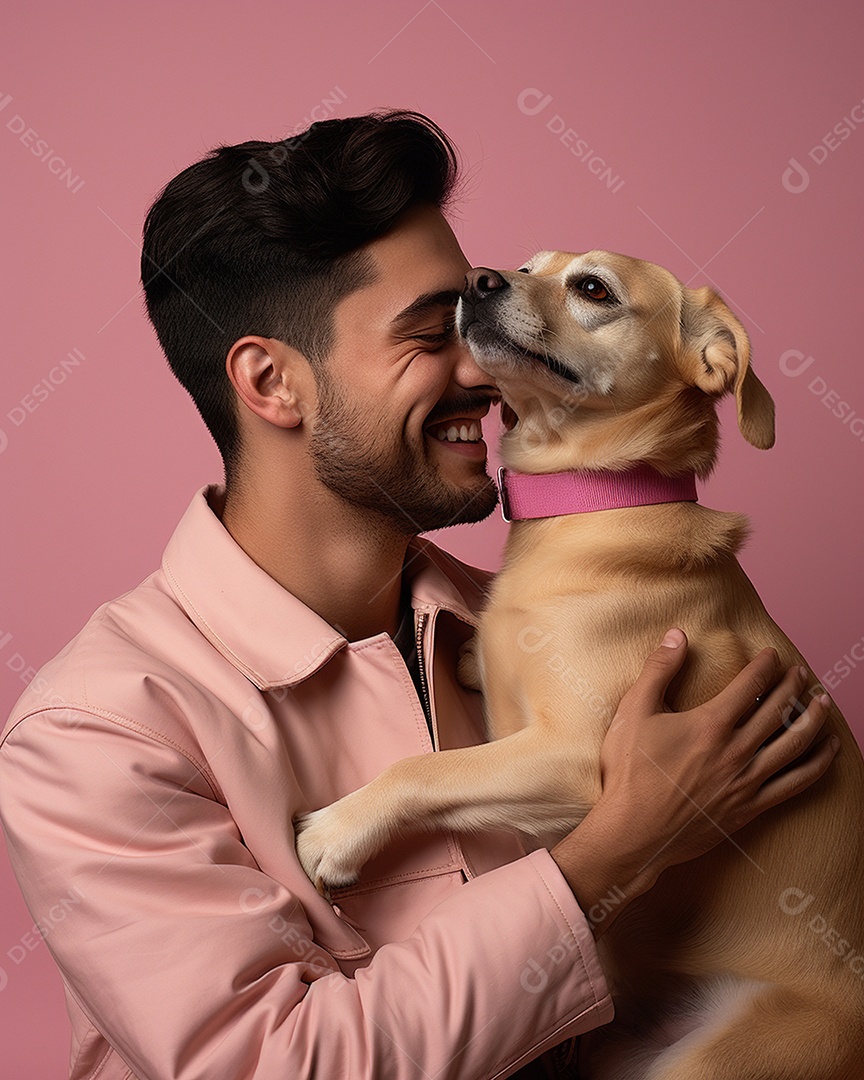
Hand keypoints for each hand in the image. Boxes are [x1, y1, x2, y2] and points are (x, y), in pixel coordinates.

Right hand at [550, 628, 838, 936]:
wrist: (634, 832)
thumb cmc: (630, 771)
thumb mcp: (633, 711)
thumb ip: (658, 670)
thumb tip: (677, 635)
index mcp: (710, 724)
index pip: (750, 685)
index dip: (765, 666)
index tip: (773, 655)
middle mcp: (736, 751)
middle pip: (778, 710)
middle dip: (793, 686)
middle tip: (802, 672)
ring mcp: (747, 781)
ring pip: (795, 744)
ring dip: (814, 719)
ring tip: (823, 702)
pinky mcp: (751, 807)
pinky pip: (796, 783)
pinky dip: (818, 764)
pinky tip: (829, 750)